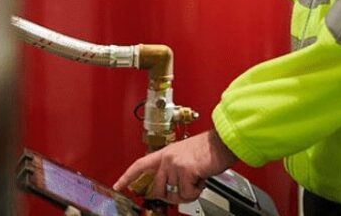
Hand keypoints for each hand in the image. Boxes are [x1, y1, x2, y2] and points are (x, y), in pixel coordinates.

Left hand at [113, 131, 237, 203]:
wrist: (221, 144)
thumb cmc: (207, 151)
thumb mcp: (183, 156)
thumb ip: (171, 169)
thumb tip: (166, 188)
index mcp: (165, 153)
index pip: (140, 165)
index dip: (127, 176)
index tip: (118, 185)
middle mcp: (167, 158)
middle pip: (156, 188)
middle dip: (169, 195)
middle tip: (184, 188)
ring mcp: (175, 164)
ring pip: (173, 193)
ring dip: (187, 192)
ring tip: (196, 179)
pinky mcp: (185, 170)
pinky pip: (186, 193)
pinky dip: (196, 191)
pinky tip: (200, 179)